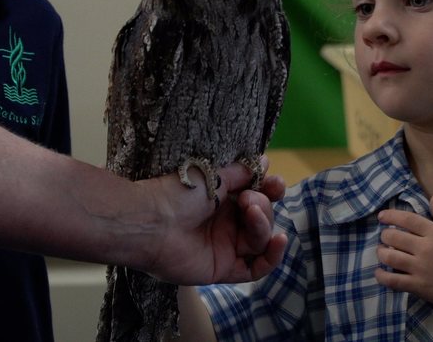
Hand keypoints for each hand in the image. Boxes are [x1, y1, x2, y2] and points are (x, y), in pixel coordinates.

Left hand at [140, 156, 287, 284]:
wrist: (153, 221)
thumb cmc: (180, 194)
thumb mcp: (215, 176)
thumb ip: (241, 173)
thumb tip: (265, 162)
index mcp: (224, 201)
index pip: (258, 198)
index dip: (270, 191)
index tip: (275, 183)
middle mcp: (227, 224)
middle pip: (263, 217)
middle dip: (262, 205)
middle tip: (245, 199)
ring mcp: (226, 247)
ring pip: (261, 239)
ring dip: (263, 223)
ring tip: (251, 211)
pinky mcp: (224, 268)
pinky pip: (256, 269)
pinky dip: (272, 256)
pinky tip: (279, 240)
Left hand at [375, 195, 432, 315]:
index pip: (407, 219)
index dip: (391, 215)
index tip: (381, 216)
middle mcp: (425, 248)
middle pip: (395, 236)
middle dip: (385, 234)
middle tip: (384, 236)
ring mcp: (420, 268)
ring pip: (391, 257)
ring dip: (381, 252)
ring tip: (382, 252)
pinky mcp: (419, 286)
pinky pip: (394, 280)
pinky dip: (382, 276)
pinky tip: (379, 273)